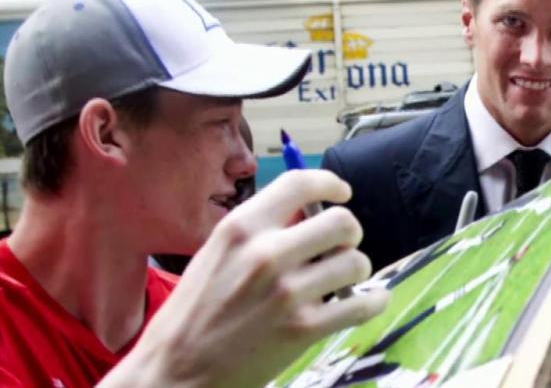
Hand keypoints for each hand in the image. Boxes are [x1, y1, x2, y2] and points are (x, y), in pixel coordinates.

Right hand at [102, 170, 389, 387]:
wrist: (176, 370)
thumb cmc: (193, 313)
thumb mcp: (216, 254)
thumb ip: (259, 232)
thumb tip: (308, 215)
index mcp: (241, 228)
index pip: (299, 183)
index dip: (329, 183)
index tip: (341, 192)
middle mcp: (266, 254)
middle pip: (341, 221)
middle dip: (349, 233)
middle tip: (340, 246)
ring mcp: (288, 292)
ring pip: (356, 262)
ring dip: (357, 269)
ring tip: (343, 280)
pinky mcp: (304, 329)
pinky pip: (362, 303)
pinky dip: (373, 300)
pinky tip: (368, 300)